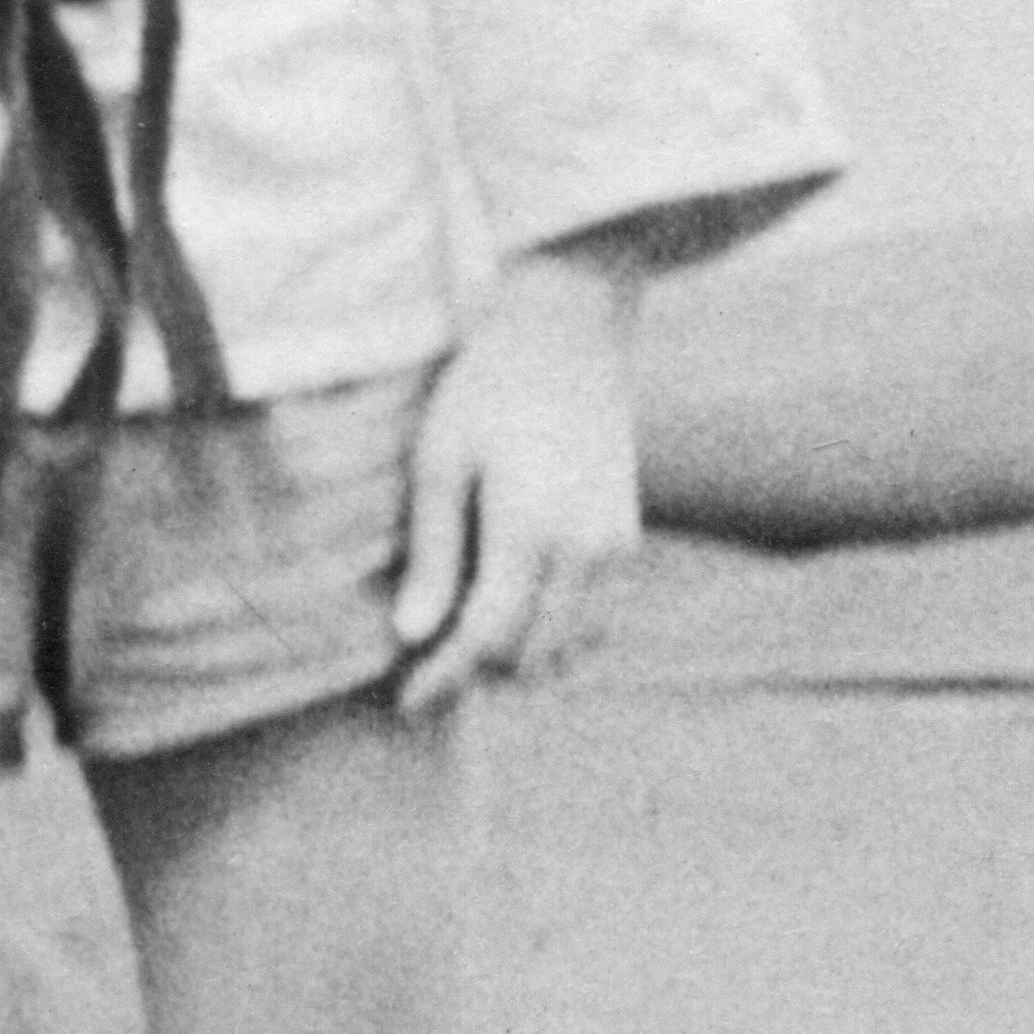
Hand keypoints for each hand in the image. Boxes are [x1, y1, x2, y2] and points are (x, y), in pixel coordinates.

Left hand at [391, 249, 642, 713]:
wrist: (569, 332)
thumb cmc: (489, 387)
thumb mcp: (440, 461)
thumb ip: (432, 553)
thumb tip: (412, 635)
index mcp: (532, 530)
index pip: (487, 638)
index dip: (444, 677)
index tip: (407, 701)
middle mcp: (586, 550)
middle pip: (530, 656)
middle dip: (477, 674)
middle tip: (427, 671)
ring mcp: (615, 547)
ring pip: (568, 646)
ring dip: (517, 659)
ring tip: (463, 645)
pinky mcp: (626, 538)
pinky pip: (593, 619)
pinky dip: (552, 634)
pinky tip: (510, 616)